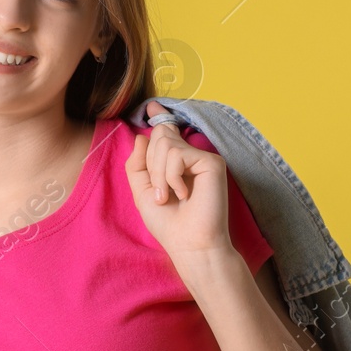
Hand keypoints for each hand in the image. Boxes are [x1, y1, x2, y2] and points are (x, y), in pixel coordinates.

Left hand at [125, 100, 234, 258]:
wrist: (190, 245)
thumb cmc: (169, 224)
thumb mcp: (142, 193)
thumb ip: (138, 164)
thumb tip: (142, 135)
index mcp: (175, 162)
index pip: (165, 132)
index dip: (159, 117)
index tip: (151, 105)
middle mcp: (190, 156)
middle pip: (158, 136)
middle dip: (150, 166)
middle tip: (161, 195)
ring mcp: (202, 158)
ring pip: (165, 143)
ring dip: (159, 175)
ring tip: (169, 196)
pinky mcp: (212, 162)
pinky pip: (177, 155)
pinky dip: (172, 177)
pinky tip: (183, 195)